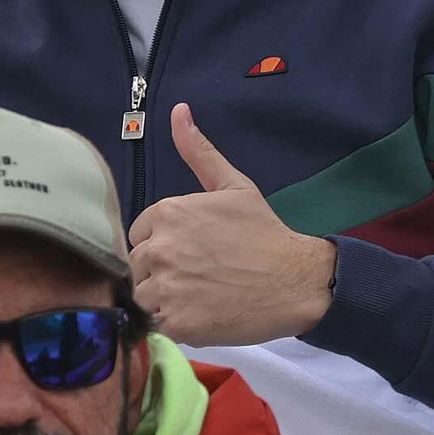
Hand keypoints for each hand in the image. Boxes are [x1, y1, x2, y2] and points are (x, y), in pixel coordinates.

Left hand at [128, 103, 335, 345]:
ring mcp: (166, 287)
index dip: (161, 246)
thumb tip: (177, 110)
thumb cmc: (264, 233)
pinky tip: (200, 314)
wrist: (296, 280)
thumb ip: (199, 152)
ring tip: (198, 296)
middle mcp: (159, 248)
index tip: (189, 252)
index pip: (138, 235)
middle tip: (196, 277)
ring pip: (143, 297)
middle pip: (137, 266)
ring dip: (163, 300)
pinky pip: (157, 324)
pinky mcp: (176, 322)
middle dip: (160, 272)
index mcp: (166, 213)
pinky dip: (174, 323)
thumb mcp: (233, 186)